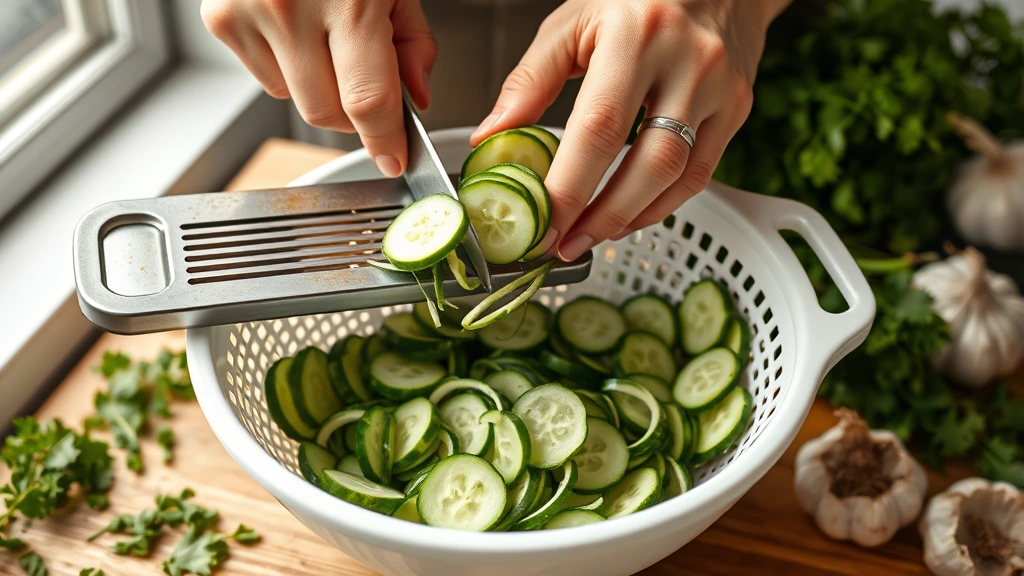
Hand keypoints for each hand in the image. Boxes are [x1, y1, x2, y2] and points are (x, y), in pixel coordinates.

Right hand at [201, 0, 436, 177]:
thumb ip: (413, 44)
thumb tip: (415, 99)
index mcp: (350, 1)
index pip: (368, 102)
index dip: (383, 141)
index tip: (392, 159)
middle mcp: (291, 10)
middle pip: (328, 114)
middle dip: (356, 117)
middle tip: (370, 90)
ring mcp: (249, 15)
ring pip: (294, 101)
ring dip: (321, 90)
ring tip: (330, 41)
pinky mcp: (220, 20)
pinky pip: (266, 78)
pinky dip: (289, 69)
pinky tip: (298, 30)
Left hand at [470, 0, 789, 260]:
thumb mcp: (573, 20)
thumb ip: (531, 79)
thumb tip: (492, 137)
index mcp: (636, 35)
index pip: (600, 128)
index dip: (570, 187)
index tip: (542, 224)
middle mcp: (688, 62)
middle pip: (648, 165)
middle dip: (603, 217)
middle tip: (564, 246)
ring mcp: (721, 88)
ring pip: (680, 176)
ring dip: (631, 218)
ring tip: (590, 237)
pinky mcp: (738, 107)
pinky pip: (702, 172)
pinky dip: (662, 203)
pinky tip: (630, 215)